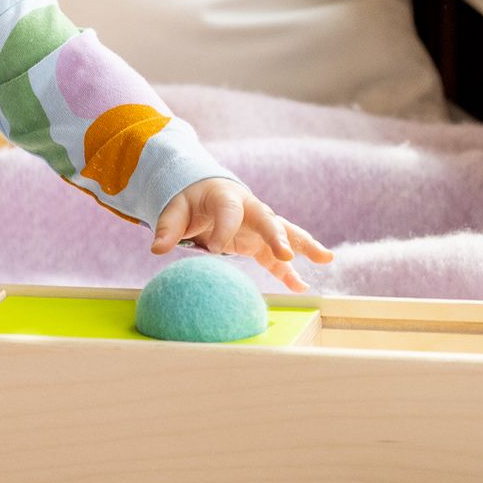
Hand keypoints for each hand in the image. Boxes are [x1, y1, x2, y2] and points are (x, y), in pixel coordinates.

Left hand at [150, 177, 333, 291]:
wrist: (204, 194)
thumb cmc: (189, 200)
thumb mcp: (174, 208)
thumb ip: (167, 227)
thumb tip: (157, 248)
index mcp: (226, 197)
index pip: (229, 211)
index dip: (224, 229)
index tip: (216, 248)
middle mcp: (249, 209)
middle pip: (268, 220)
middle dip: (278, 236)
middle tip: (288, 253)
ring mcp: (258, 226)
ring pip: (285, 234)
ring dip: (304, 247)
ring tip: (326, 259)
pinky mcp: (260, 243)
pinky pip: (277, 257)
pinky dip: (290, 272)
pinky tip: (302, 287)